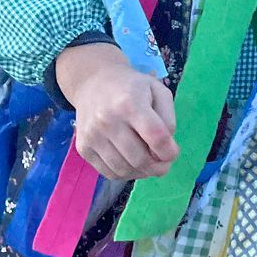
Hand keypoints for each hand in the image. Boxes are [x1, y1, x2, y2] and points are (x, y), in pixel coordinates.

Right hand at [54, 42, 177, 180]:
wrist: (94, 82)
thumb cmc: (132, 88)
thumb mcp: (158, 91)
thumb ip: (168, 119)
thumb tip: (166, 149)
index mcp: (129, 103)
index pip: (155, 136)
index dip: (169, 151)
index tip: (173, 153)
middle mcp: (107, 120)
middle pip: (140, 158)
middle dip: (157, 166)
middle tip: (163, 162)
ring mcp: (92, 136)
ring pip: (124, 170)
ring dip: (142, 172)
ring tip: (148, 163)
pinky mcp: (83, 148)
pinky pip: (109, 173)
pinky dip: (125, 174)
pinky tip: (132, 163)